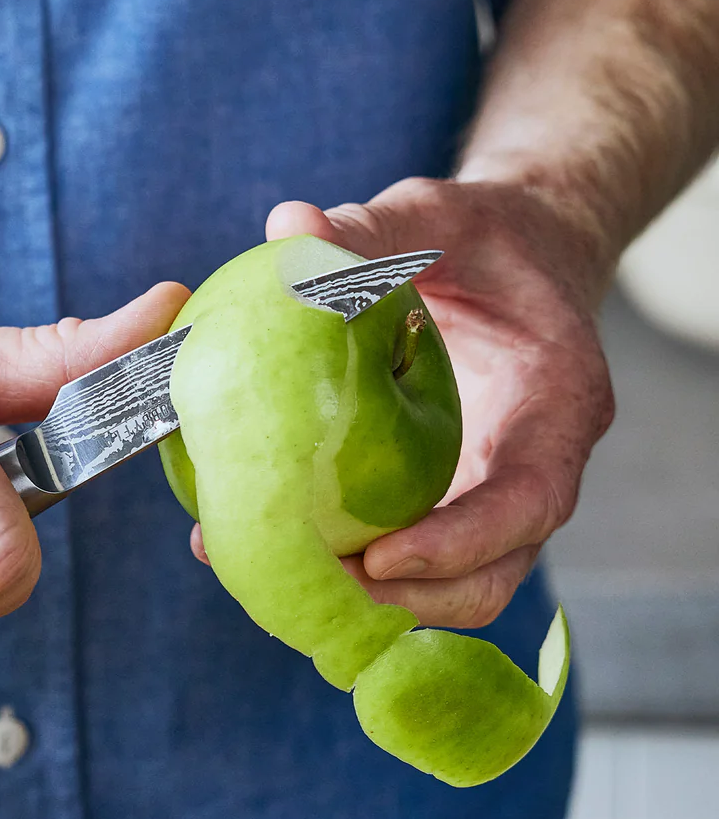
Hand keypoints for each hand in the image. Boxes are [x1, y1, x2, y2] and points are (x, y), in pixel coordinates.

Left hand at [190, 178, 614, 627]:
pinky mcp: (446, 504)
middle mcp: (530, 471)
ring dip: (368, 602)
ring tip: (278, 578)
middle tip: (312, 583)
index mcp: (557, 409)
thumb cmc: (486, 237)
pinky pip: (406, 561)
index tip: (379, 558)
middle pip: (488, 577)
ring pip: (445, 589)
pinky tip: (262, 546)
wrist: (514, 260)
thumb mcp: (438, 216)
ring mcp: (489, 498)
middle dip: (406, 599)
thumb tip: (289, 225)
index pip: (528, 504)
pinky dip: (345, 572)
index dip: (459, 545)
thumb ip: (374, 226)